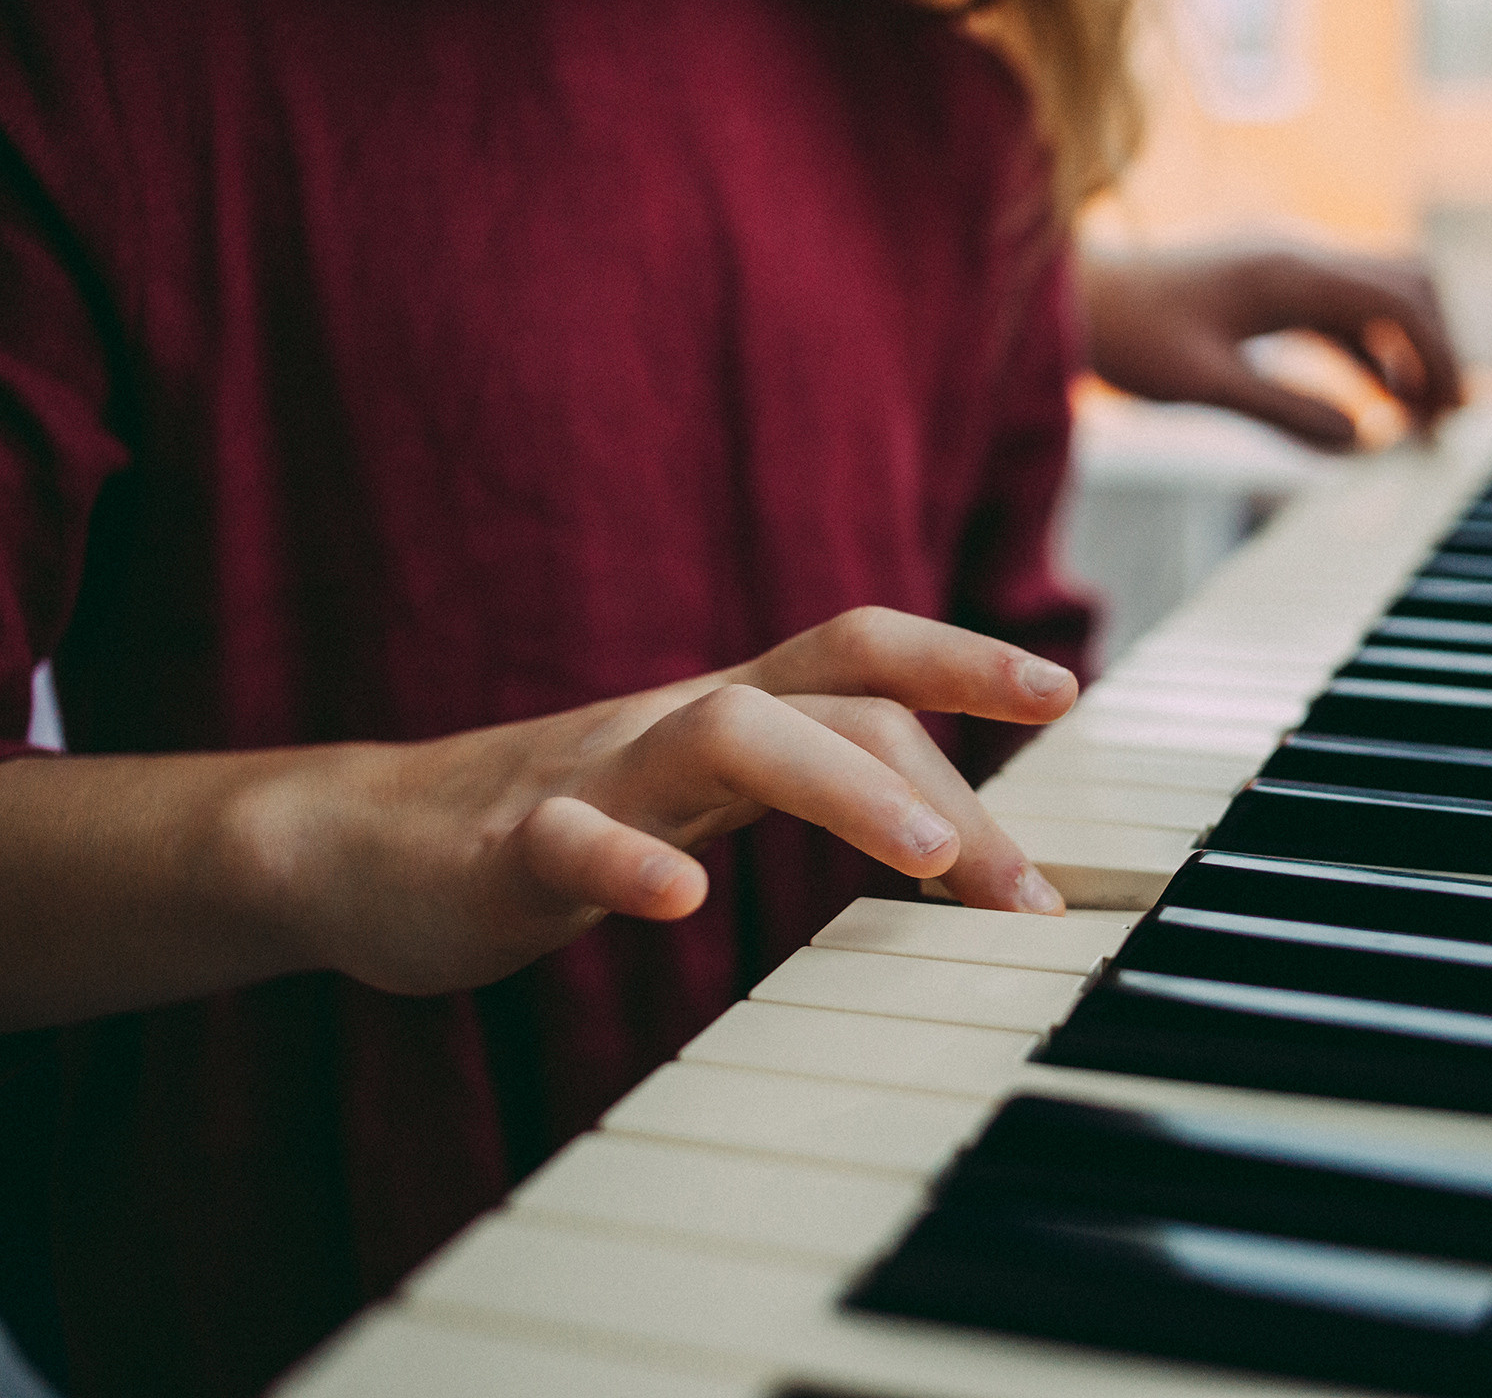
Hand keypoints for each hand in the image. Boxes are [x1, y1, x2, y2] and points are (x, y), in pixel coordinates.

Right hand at [220, 608, 1076, 997]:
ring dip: (840, 787)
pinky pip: (570, 841)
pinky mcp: (508, 849)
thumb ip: (819, 784)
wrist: (362, 844)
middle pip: (830, 698)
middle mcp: (677, 722)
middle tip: (1030, 894)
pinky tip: (680, 903)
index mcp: (731, 710)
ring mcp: (594, 776)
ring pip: (724, 734)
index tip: (1063, 686)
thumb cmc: (567, 820)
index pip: (862, 654)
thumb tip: (972, 828)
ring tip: (927, 858)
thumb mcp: (709, 790)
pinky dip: (628, 864)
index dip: (960, 653)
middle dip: (948, 778)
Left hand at [1080, 248, 1462, 447]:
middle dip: (1434, 348)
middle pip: (1404, 286)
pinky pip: (1338, 317)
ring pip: (1375, 302)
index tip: (1453, 411)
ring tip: (1416, 425)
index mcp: (1289, 274)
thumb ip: (1283, 410)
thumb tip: (1359, 440)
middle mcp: (1295, 261)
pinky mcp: (1264, 292)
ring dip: (1403, 356)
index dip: (1437, 353)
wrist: (1069, 302)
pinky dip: (1366, 357)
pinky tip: (1370, 407)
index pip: (1397, 297)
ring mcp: (1281, 273)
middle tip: (1444, 420)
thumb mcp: (1202, 385)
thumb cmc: (1125, 339)